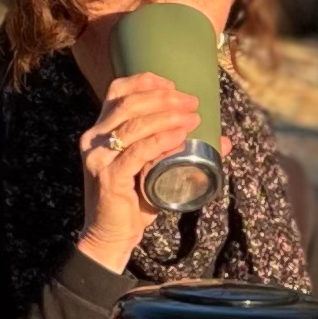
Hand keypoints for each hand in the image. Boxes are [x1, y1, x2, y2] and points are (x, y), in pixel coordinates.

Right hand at [79, 71, 202, 271]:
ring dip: (168, 116)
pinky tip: (180, 136)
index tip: (173, 85)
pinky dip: (162, 140)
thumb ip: (179, 151)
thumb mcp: (154, 168)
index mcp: (99, 131)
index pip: (117, 91)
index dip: (145, 81)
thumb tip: (224, 141)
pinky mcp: (110, 177)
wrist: (110, 236)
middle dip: (164, 98)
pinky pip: (139, 151)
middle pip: (129, 103)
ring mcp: (99, 158)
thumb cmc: (133, 202)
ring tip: (193, 117)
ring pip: (135, 125)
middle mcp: (94, 139)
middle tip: (191, 103)